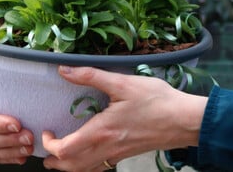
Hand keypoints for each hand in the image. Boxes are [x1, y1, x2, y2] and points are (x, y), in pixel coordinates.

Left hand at [41, 65, 206, 170]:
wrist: (184, 120)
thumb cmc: (157, 101)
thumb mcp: (122, 83)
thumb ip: (91, 76)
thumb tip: (64, 70)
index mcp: (101, 131)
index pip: (65, 150)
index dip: (50, 145)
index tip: (48, 132)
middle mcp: (107, 148)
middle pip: (71, 167)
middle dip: (54, 162)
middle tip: (47, 150)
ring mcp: (118, 154)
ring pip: (85, 171)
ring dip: (68, 167)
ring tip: (61, 157)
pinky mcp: (127, 154)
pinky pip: (101, 168)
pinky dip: (88, 166)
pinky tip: (90, 154)